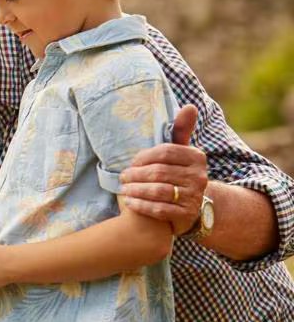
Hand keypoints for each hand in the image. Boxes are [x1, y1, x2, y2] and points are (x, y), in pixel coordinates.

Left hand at [119, 104, 205, 234]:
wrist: (190, 206)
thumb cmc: (177, 173)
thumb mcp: (181, 152)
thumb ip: (180, 131)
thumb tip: (189, 106)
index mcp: (197, 157)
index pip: (164, 152)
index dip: (143, 157)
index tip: (130, 163)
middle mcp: (199, 177)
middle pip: (158, 172)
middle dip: (135, 175)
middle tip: (122, 177)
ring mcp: (194, 197)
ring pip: (158, 190)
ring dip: (135, 190)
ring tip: (123, 189)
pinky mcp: (186, 215)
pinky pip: (159, 209)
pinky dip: (141, 205)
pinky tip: (129, 203)